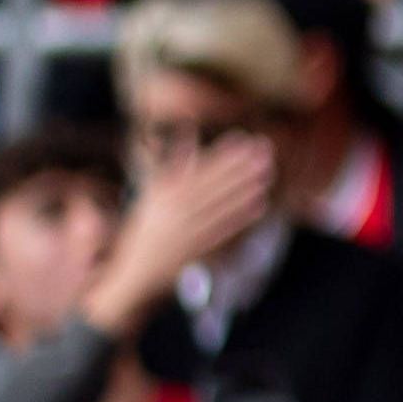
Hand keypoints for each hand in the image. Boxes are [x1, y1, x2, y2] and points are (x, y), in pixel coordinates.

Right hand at [81, 134, 280, 338]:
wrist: (135, 271)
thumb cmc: (147, 227)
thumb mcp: (153, 192)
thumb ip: (173, 163)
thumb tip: (188, 130)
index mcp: (165, 194)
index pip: (200, 171)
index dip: (224, 155)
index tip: (245, 140)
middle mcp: (176, 211)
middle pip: (215, 186)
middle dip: (241, 168)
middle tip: (265, 152)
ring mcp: (188, 231)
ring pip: (221, 206)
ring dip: (245, 189)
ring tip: (267, 173)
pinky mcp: (198, 249)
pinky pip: (222, 230)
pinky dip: (241, 217)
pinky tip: (260, 204)